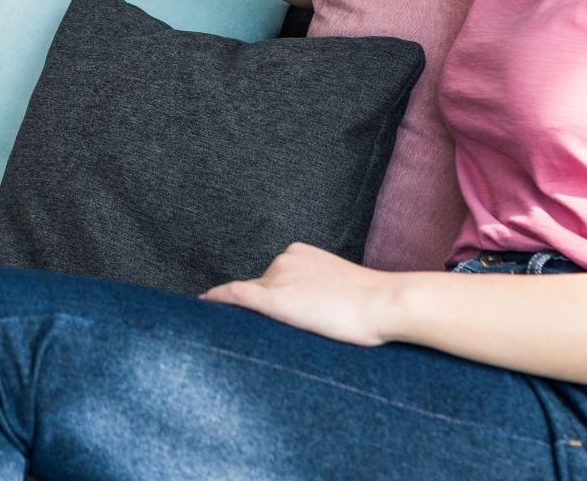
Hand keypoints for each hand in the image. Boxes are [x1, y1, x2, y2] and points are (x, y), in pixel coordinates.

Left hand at [201, 242, 394, 347]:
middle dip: (261, 309)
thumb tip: (310, 308)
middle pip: (261, 290)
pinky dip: (217, 299)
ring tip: (266, 333)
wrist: (383, 304)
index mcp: (301, 253)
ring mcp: (278, 278)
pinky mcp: (274, 299)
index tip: (257, 309)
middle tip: (269, 330)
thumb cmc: (372, 303)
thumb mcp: (341, 289)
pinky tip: (203, 305)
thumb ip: (318, 292)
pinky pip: (235, 295)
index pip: (275, 279)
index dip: (268, 296)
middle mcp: (283, 259)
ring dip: (249, 315)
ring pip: (251, 299)